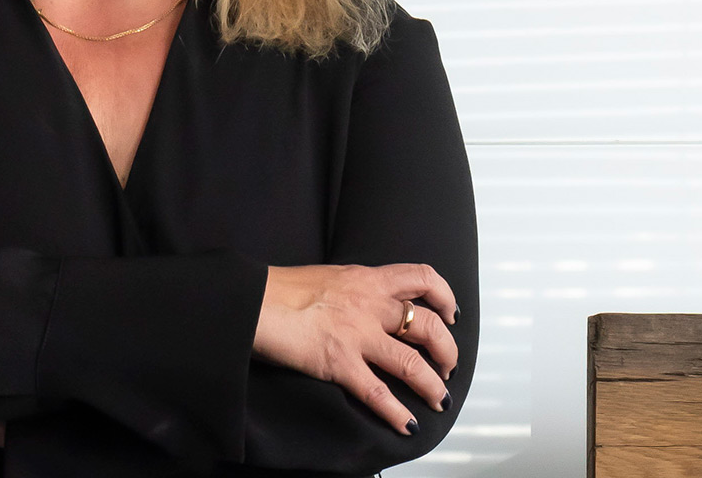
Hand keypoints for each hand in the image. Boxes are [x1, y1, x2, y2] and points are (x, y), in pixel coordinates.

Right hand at [252, 262, 458, 437]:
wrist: (252, 300)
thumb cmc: (280, 288)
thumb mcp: (329, 276)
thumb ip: (354, 288)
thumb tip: (367, 300)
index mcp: (367, 279)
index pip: (422, 278)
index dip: (445, 296)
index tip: (450, 313)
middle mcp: (370, 305)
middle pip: (428, 326)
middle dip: (447, 349)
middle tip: (448, 365)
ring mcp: (357, 335)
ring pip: (413, 363)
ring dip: (434, 386)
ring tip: (440, 399)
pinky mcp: (340, 363)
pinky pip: (378, 393)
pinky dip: (398, 413)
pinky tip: (408, 425)